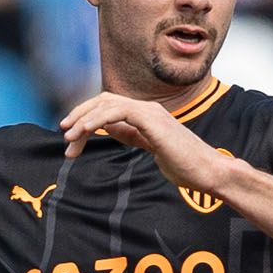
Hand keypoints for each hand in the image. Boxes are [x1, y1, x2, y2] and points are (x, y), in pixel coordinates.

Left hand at [60, 91, 231, 193]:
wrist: (208, 172)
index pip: (108, 107)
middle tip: (64, 135)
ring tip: (69, 138)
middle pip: (103, 101)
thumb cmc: (185, 166)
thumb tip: (108, 128)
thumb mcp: (150, 148)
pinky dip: (97, 119)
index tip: (71, 137)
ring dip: (83, 120)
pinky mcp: (151, 120)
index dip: (87, 118)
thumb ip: (130, 135)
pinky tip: (84, 132)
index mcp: (145, 115)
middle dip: (79, 115)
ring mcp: (149, 112)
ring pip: (106, 104)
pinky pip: (117, 112)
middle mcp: (146, 108)